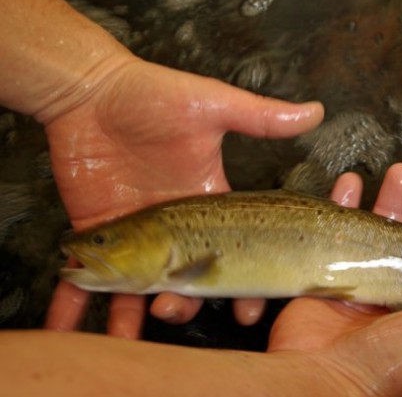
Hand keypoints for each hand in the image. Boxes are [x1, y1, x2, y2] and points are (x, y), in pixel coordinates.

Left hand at [44, 55, 322, 337]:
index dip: (242, 285)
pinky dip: (75, 299)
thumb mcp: (214, 105)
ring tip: (129, 330)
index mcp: (208, 203)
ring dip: (133, 313)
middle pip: (184, 279)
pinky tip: (68, 323)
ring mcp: (136, 232)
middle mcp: (175, 226)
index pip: (232, 252)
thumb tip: (316, 110)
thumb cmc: (156, 95)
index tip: (250, 310)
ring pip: (139, 284)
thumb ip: (262, 116)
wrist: (93, 89)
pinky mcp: (98, 230)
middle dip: (186, 304)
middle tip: (174, 311)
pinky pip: (89, 271)